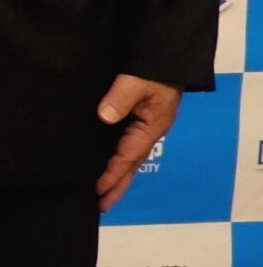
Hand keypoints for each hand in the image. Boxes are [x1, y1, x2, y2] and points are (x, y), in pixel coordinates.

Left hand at [94, 74, 181, 211]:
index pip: (129, 156)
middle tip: (101, 207)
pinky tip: (106, 165)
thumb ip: (120, 98)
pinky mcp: (138, 121)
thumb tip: (105, 116)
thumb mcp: (137, 81)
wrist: (168, 59)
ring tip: (102, 195)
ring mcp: (144, 128)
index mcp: (150, 127)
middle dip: (117, 186)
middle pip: (131, 165)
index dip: (113, 173)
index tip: (98, 188)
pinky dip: (117, 159)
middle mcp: (148, 131)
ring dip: (117, 176)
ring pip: (129, 158)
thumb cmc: (155, 70)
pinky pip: (126, 145)